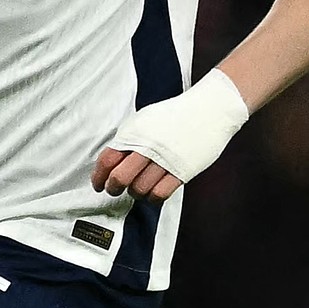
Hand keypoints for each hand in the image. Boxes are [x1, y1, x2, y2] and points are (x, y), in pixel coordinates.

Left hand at [93, 71, 249, 200]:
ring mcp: (165, 160)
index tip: (98, 184)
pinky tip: (153, 192)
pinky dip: (152, 198)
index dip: (98, 177)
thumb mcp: (144, 120)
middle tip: (114, 190)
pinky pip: (159, 194)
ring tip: (138, 188)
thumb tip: (111, 161)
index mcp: (135, 132)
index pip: (107, 160)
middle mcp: (148, 146)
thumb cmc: (176, 115)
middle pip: (120, 178)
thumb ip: (128, 139)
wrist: (210, 109)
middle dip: (113, 188)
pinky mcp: (182, 171)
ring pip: (139, 189)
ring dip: (135, 193)